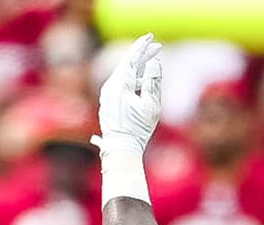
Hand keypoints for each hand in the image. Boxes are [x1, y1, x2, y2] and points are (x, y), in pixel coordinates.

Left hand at [92, 33, 163, 155]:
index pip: (131, 59)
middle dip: (143, 56)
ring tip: (152, 66)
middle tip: (157, 48)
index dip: (142, 47)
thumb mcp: (151, 105)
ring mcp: (107, 94)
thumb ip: (153, 82)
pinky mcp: (107, 102)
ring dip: (139, 69)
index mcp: (119, 85)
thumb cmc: (137, 129)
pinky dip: (133, 80)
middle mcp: (110, 87)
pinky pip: (120, 84)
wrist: (120, 148)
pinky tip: (142, 83)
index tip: (151, 37)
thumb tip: (154, 63)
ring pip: (124, 75)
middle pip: (127, 65)